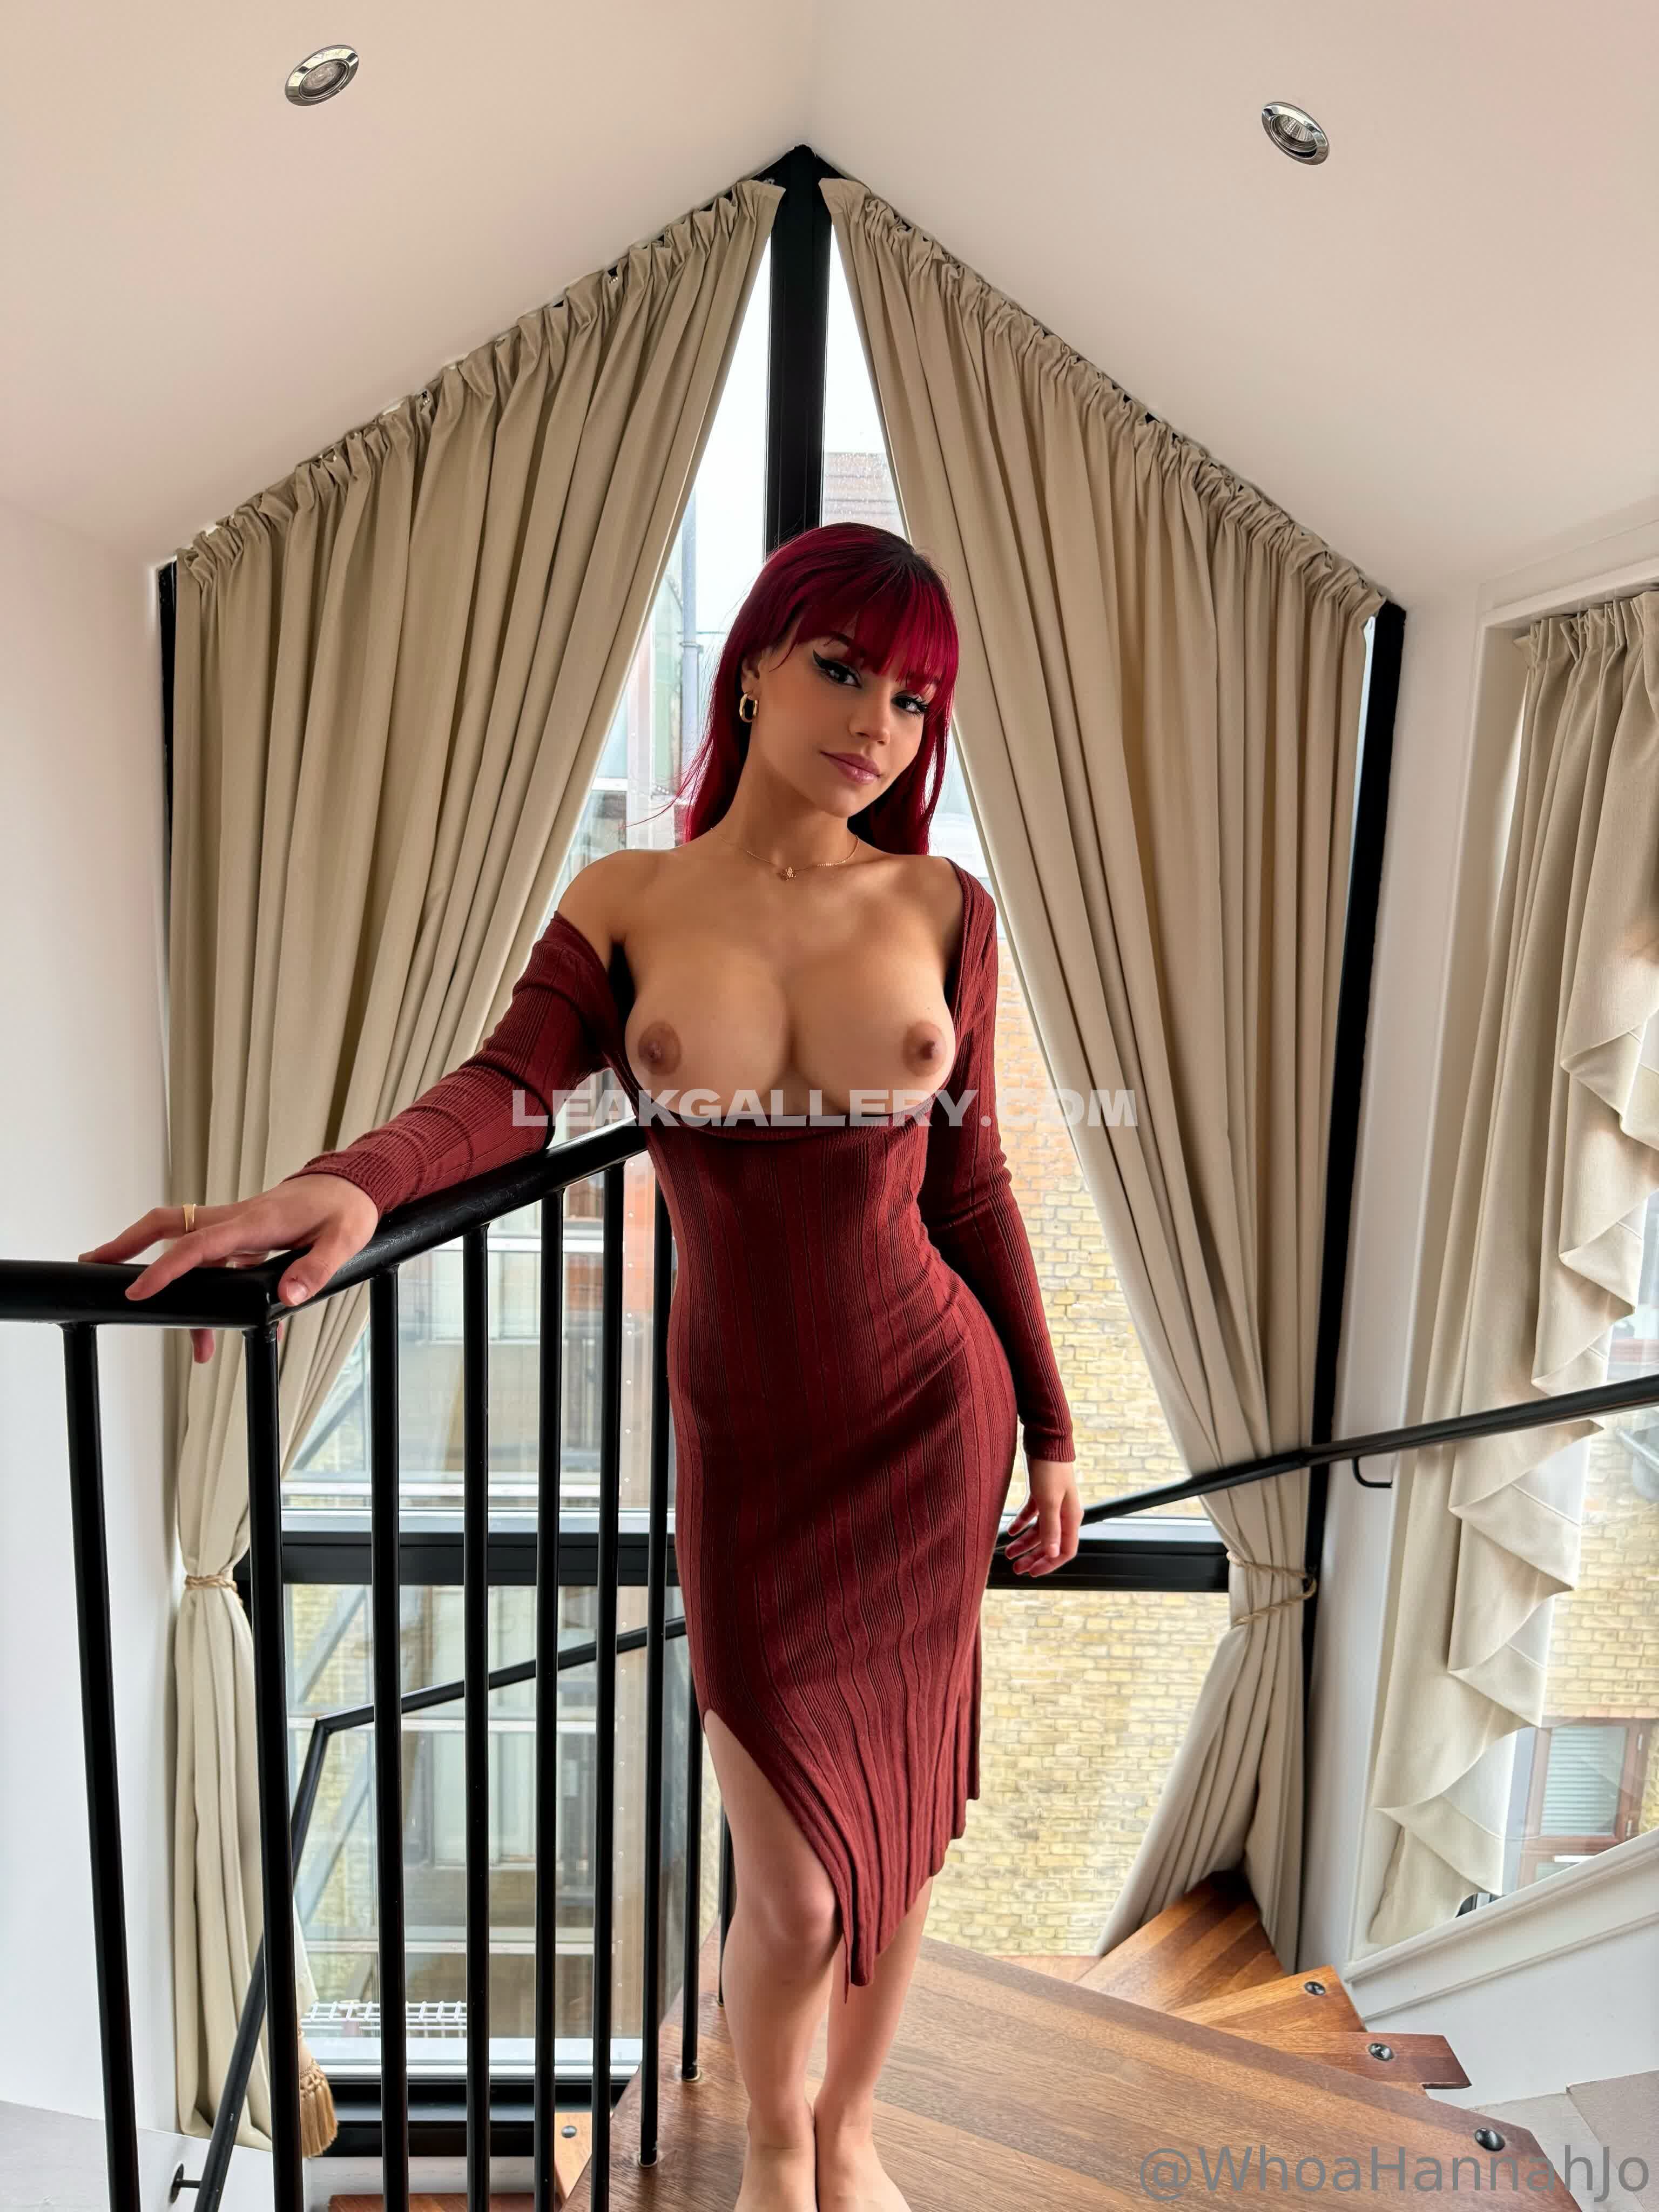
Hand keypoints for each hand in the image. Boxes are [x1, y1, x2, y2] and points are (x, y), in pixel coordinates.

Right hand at [77, 1175, 380, 1364]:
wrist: (353, 1186)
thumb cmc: (347, 1211)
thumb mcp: (342, 1242)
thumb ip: (316, 1269)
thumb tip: (287, 1298)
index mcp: (256, 1222)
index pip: (200, 1245)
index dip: (167, 1268)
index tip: (138, 1290)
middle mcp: (238, 1220)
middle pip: (171, 1226)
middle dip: (129, 1243)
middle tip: (95, 1264)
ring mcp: (237, 1225)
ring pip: (187, 1247)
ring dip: (164, 1273)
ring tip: (155, 1314)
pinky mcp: (243, 1234)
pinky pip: (210, 1257)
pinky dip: (200, 1284)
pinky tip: (213, 1323)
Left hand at [1003, 1458, 1081, 1576]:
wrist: (1046, 1438)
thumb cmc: (1050, 1467)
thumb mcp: (1048, 1501)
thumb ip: (1050, 1528)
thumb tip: (1052, 1554)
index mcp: (1071, 1517)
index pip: (1065, 1550)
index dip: (1049, 1564)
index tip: (1031, 1572)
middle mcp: (1064, 1512)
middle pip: (1050, 1543)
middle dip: (1033, 1557)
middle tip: (1015, 1568)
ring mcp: (1053, 1502)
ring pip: (1039, 1530)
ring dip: (1025, 1542)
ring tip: (1007, 1552)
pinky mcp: (1042, 1492)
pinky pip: (1033, 1514)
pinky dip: (1022, 1523)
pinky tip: (1010, 1531)